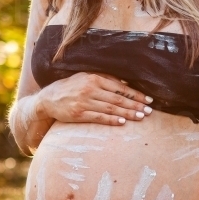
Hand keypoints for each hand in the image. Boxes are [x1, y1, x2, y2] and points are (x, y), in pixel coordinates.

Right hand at [38, 72, 153, 124]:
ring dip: (127, 114)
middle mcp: (90, 89)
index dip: (135, 94)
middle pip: (118, 99)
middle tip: (149, 111)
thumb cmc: (71, 87)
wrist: (49, 98)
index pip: (120, 87)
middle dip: (135, 105)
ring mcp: (84, 102)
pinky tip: (122, 122)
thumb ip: (104, 79)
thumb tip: (125, 84)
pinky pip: (98, 117)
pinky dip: (111, 120)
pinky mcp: (79, 114)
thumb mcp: (86, 77)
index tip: (148, 100)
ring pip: (111, 108)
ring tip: (140, 117)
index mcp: (94, 78)